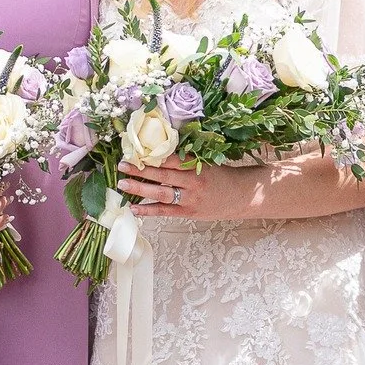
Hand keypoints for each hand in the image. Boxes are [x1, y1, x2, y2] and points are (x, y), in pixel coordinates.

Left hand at [116, 155, 261, 221]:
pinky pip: (165, 211)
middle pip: (162, 175)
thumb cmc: (224, 178)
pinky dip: (149, 209)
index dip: (152, 156)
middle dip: (140, 170)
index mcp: (196, 166)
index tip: (135, 151)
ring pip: (161, 193)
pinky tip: (134, 207)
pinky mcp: (189, 212)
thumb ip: (187, 162)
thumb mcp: (208, 164)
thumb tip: (161, 154)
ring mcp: (190, 198)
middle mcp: (192, 182)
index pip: (171, 159)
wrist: (243, 197)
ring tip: (122, 185)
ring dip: (140, 189)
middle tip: (122, 166)